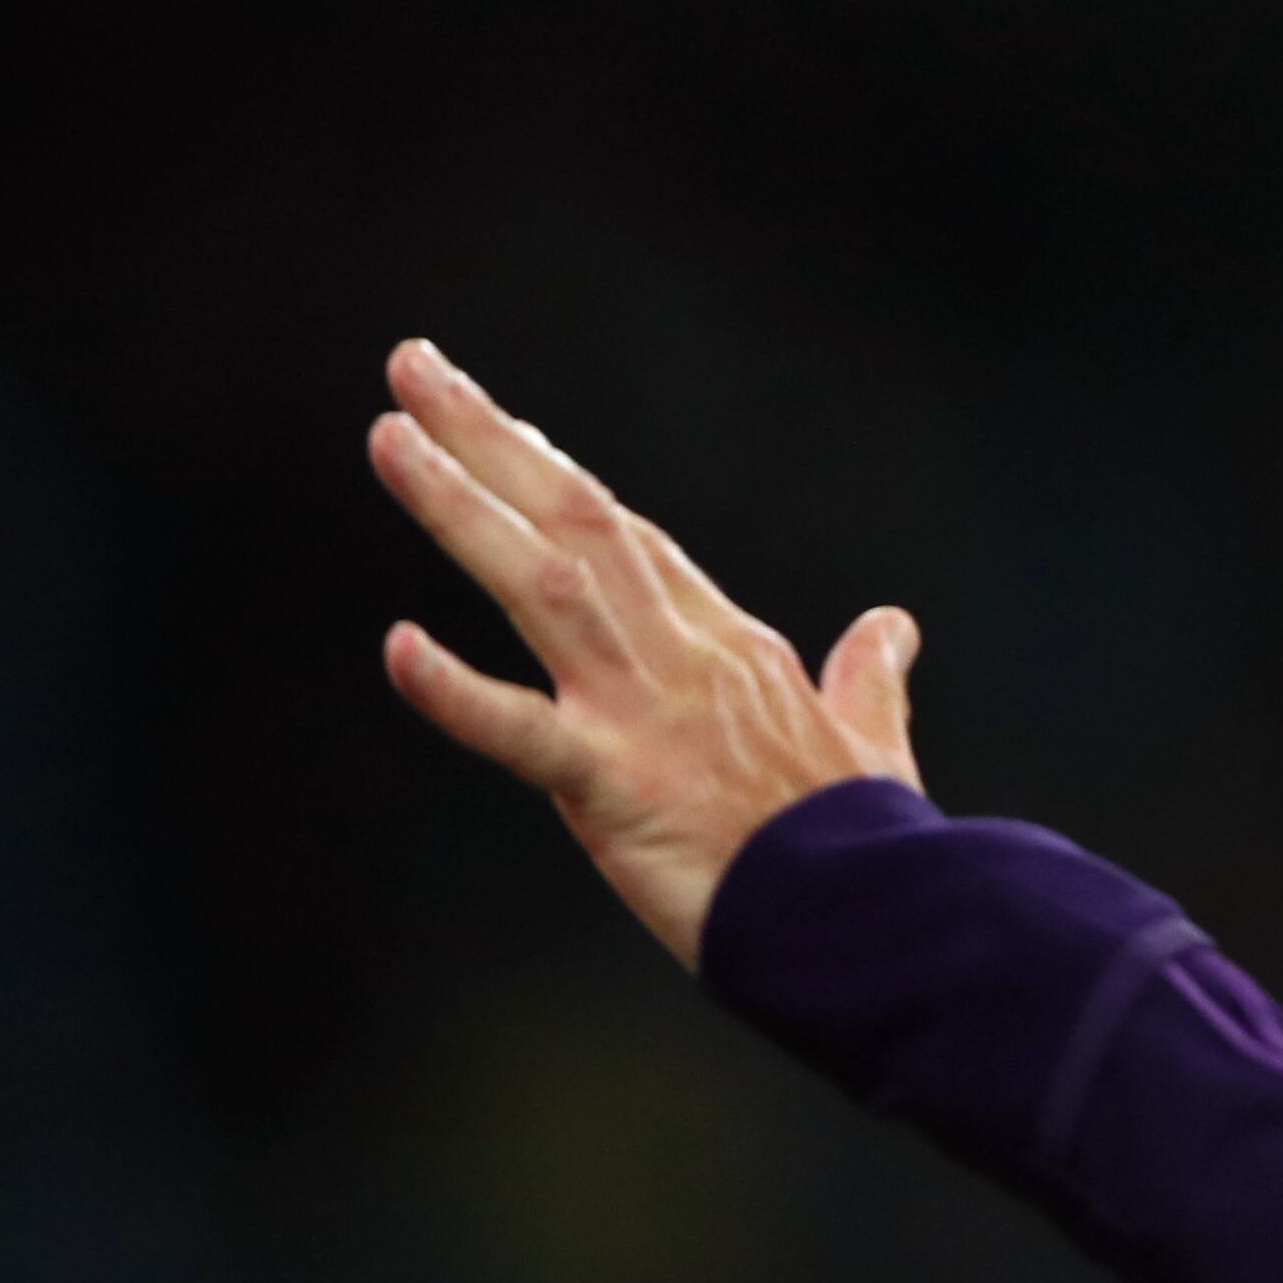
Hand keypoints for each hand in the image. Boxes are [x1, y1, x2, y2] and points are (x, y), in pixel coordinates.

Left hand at [365, 336, 921, 967]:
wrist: (877, 917)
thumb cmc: (866, 840)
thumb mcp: (872, 738)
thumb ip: (868, 677)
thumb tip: (891, 626)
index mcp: (729, 647)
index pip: (630, 537)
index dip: (556, 474)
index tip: (498, 423)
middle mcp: (680, 656)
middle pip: (577, 519)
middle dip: (490, 439)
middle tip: (413, 365)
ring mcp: (643, 714)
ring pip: (542, 585)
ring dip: (461, 508)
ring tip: (391, 438)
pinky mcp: (614, 788)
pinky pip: (523, 733)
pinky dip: (454, 692)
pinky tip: (394, 646)